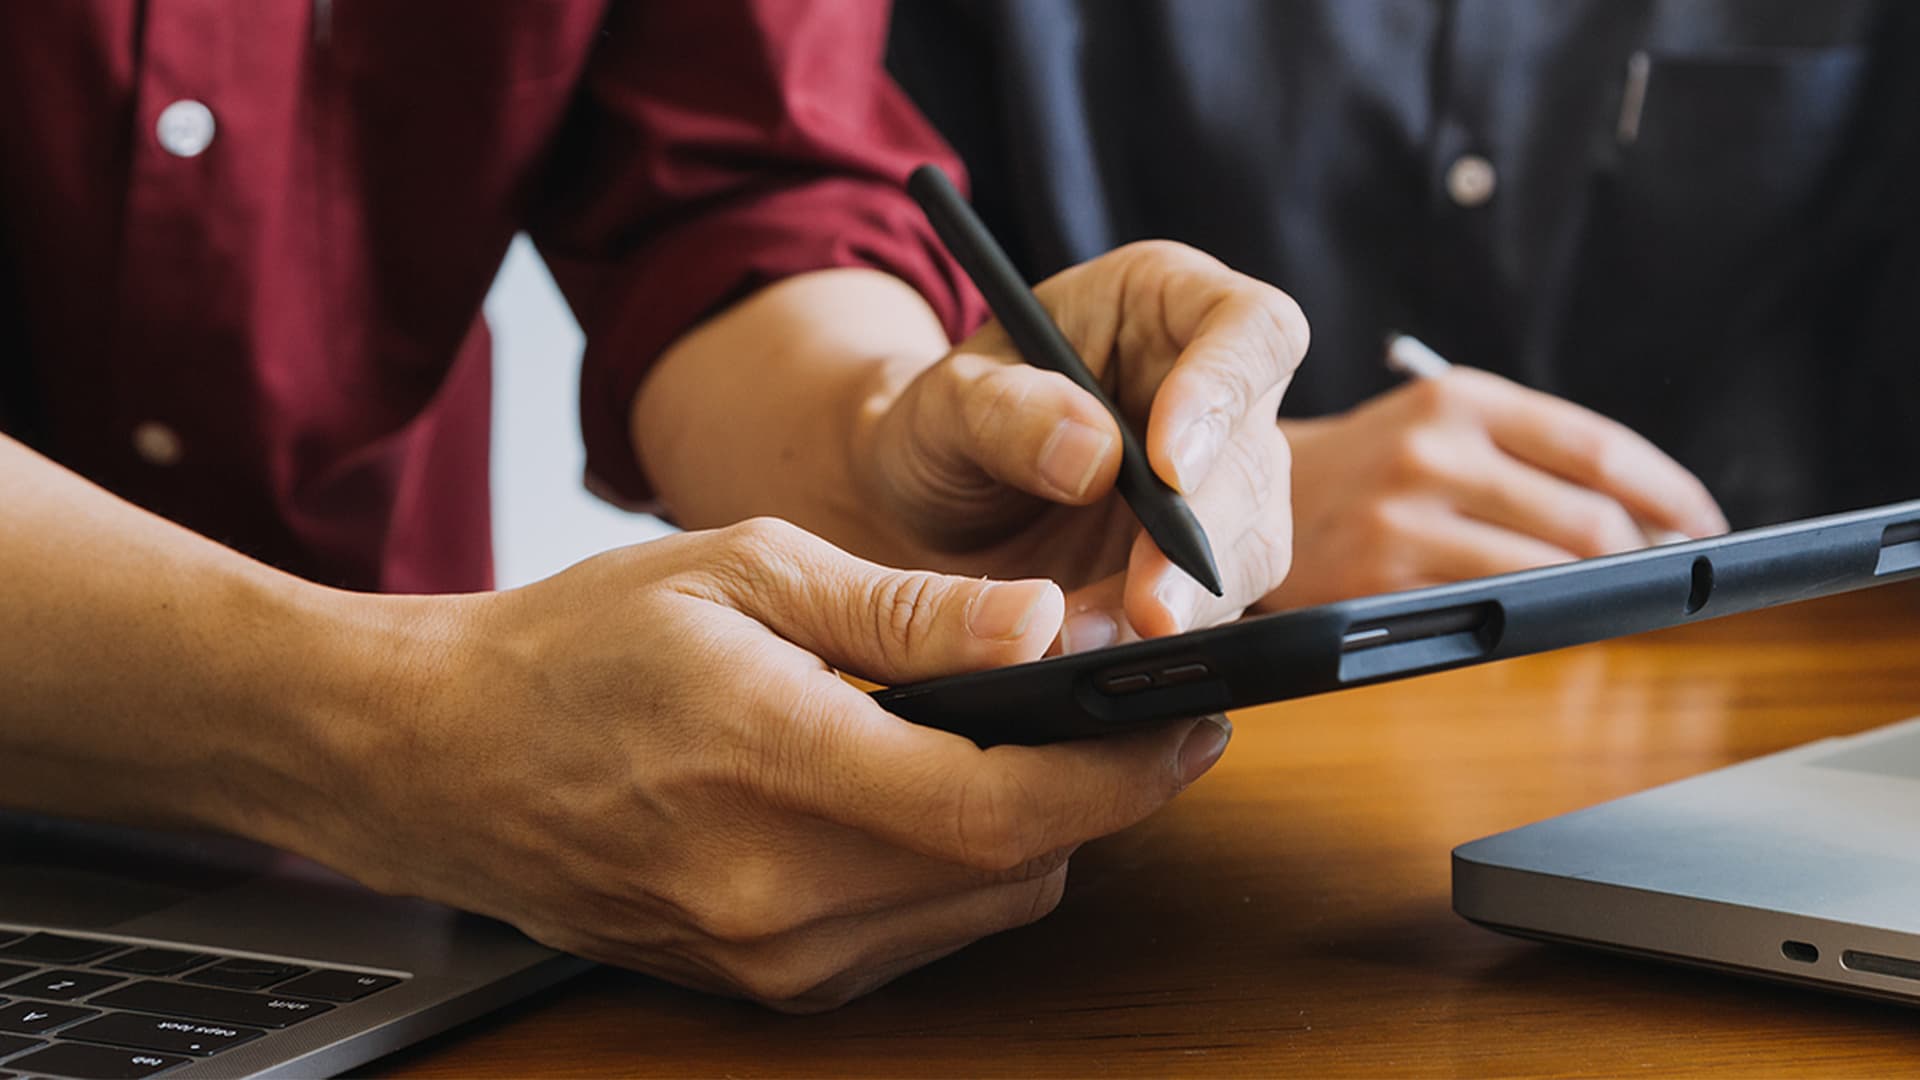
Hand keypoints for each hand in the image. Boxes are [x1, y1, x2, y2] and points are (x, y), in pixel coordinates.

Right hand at [292, 519, 1229, 1010]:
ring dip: (1034, 829)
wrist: (441, 756)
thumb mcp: (744, 574)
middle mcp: (777, 897)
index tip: (1194, 716)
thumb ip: (906, 613)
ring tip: (1037, 738)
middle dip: (1104, 793)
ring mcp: (768, 957)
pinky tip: (942, 792)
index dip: (1126, 769)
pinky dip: (960, 866)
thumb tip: (1046, 624)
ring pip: (981, 909)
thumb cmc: (579, 645)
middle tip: (1138, 711)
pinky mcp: (761, 982)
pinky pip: (917, 934)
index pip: (1005, 805)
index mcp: (774, 770)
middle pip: (1017, 869)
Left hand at [854, 241, 1308, 650]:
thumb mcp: (943, 401)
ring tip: (1090, 637)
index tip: (1169, 465)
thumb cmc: (940, 422)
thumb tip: (1095, 454)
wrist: (925, 504)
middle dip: (1203, 538)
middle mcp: (1214, 393)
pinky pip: (1208, 609)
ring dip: (1181, 603)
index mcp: (1166, 304)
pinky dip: (1154, 638)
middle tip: (1147, 604)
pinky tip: (1094, 650)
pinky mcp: (1200, 567)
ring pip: (1249, 547)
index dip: (1227, 392)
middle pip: (1256, 459)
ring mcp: (1218, 486)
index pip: (1250, 329)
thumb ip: (1004, 411)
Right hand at [1264, 367, 1727, 608]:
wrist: (1252, 493)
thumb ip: (1531, 452)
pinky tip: (1538, 615)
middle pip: (1585, 519)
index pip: (1598, 446)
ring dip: (1594, 595)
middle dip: (1644, 556)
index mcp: (1459, 398)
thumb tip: (1645, 517)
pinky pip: (1485, 610)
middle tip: (1663, 572)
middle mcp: (1432, 451)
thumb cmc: (1371, 464)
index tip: (1704, 523)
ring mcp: (1402, 518)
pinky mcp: (1378, 581)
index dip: (1668, 492)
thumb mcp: (1441, 422)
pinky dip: (1531, 619)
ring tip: (1609, 597)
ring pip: (1544, 573)